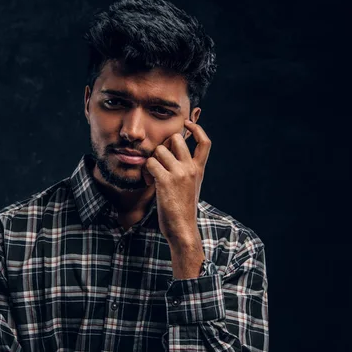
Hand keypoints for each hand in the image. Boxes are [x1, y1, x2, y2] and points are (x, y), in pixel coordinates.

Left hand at [142, 118, 211, 248]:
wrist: (183, 229)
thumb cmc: (183, 209)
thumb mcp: (191, 187)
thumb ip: (187, 171)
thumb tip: (174, 156)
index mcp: (199, 169)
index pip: (205, 142)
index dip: (197, 128)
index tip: (188, 122)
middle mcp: (190, 168)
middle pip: (176, 138)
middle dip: (164, 144)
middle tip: (159, 159)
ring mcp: (179, 174)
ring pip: (159, 149)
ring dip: (152, 160)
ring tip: (152, 175)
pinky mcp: (165, 181)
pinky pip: (150, 163)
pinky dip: (146, 171)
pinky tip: (150, 182)